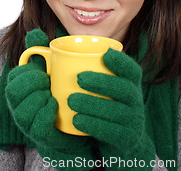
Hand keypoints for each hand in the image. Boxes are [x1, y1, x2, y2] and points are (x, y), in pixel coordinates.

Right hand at [6, 29, 95, 164]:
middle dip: (32, 83)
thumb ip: (43, 50)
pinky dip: (45, 113)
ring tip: (53, 95)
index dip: (29, 71)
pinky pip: (36, 126)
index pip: (14, 76)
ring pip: (23, 110)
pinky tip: (55, 107)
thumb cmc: (60, 92)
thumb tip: (34, 32)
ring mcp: (27, 122)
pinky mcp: (40, 137)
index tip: (44, 72)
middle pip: (14, 91)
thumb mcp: (53, 68)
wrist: (76, 124)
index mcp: (19, 87)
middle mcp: (18, 105)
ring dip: (39, 99)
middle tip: (48, 82)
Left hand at [68, 49, 154, 169]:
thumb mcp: (100, 84)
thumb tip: (44, 40)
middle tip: (79, 78)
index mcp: (130, 84)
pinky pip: (112, 133)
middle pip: (125, 89)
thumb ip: (80, 64)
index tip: (105, 54)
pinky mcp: (126, 139)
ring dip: (93, 104)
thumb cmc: (101, 102)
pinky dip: (93, 125)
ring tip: (71, 100)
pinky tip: (76, 120)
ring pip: (118, 112)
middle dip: (103, 82)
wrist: (119, 139)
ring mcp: (133, 121)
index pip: (132, 70)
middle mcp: (135, 101)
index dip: (122, 62)